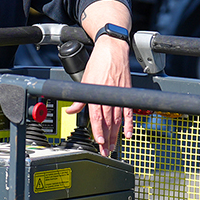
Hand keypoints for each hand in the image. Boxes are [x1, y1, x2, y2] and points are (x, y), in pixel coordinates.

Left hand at [66, 35, 132, 156]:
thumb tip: (70, 110)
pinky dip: (129, 124)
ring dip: (116, 134)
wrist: (112, 49)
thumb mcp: (84, 80)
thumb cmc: (98, 62)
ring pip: (117, 119)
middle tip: (105, 151)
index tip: (98, 142)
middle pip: (107, 122)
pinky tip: (128, 133)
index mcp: (96, 93)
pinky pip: (129, 111)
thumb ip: (80, 98)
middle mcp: (108, 95)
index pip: (96, 117)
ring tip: (114, 146)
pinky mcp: (126, 93)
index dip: (98, 131)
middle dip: (106, 138)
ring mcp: (119, 95)